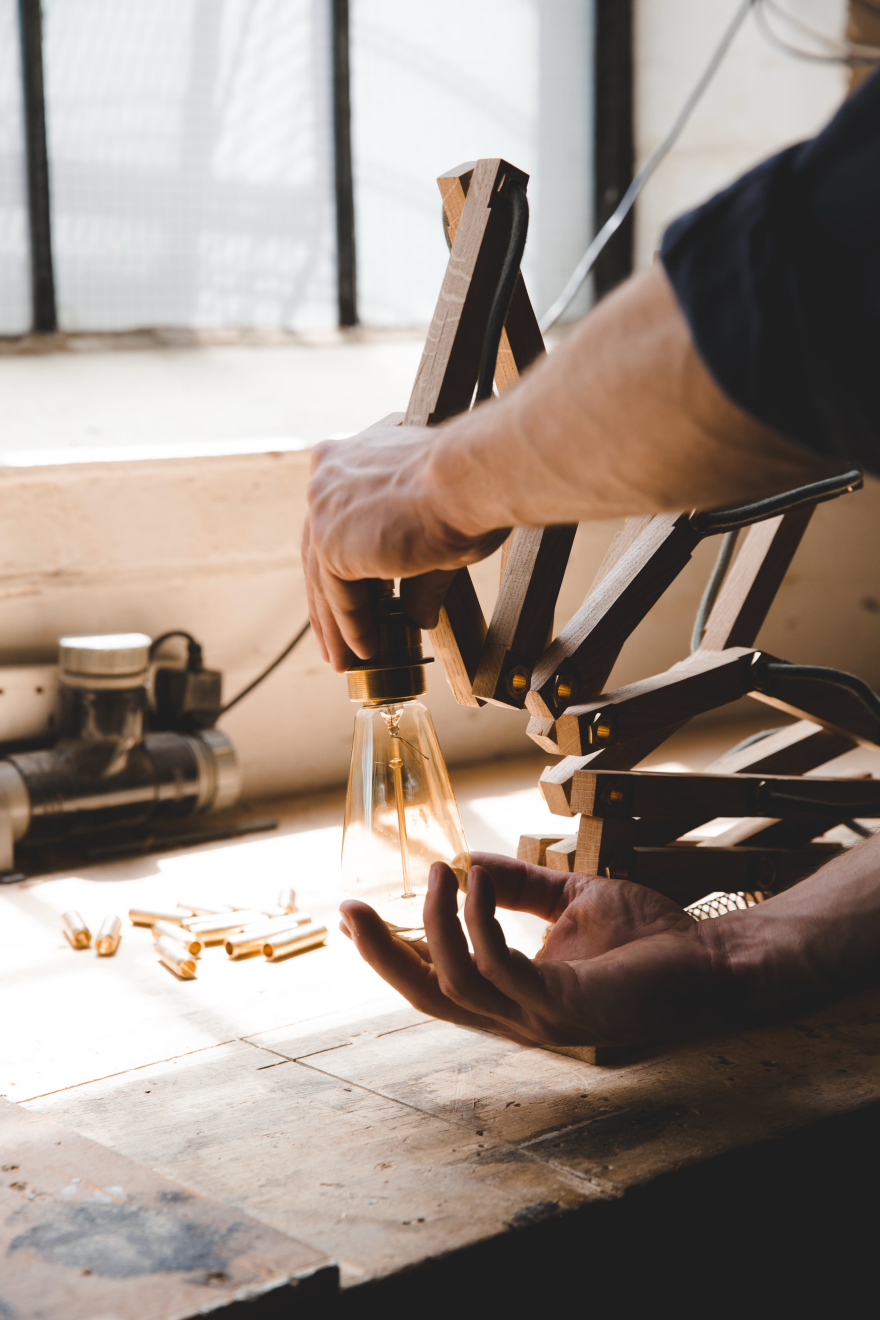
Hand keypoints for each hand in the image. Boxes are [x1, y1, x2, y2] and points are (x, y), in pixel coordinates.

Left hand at [303, 418, 507, 669]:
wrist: (470, 479)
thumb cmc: (468, 488)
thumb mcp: (434, 531)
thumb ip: (417, 574)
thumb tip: (418, 616)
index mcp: (348, 458)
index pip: (335, 523)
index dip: (341, 566)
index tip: (351, 597)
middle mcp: (326, 477)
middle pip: (320, 553)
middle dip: (328, 602)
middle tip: (337, 639)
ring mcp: (323, 510)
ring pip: (324, 581)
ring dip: (336, 627)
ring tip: (347, 660)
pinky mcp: (330, 544)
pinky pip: (338, 598)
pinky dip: (352, 628)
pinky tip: (366, 650)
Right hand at [339, 853, 725, 1047]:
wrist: (713, 958)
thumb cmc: (649, 936)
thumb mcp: (568, 899)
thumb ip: (519, 886)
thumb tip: (463, 860)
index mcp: (514, 995)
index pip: (435, 980)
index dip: (391, 951)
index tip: (352, 914)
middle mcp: (517, 1016)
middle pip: (425, 997)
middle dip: (381, 956)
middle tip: (348, 911)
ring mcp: (538, 1018)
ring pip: (453, 983)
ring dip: (433, 924)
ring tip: (436, 871)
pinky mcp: (564, 1009)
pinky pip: (499, 968)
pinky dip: (478, 921)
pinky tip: (475, 877)